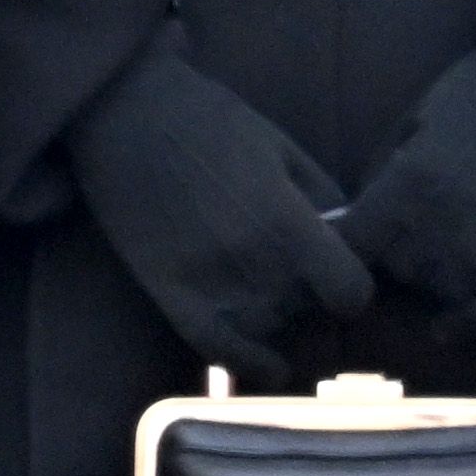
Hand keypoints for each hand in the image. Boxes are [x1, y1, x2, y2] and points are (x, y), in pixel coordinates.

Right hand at [63, 43, 373, 376]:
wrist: (123, 111)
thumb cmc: (207, 118)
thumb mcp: (281, 145)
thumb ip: (324, 198)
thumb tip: (351, 242)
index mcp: (288, 222)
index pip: (350, 292)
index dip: (352, 288)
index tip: (342, 276)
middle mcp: (255, 263)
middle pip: (311, 314)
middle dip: (314, 299)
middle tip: (299, 276)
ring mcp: (210, 283)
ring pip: (272, 333)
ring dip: (282, 323)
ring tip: (274, 295)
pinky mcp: (169, 293)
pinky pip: (220, 350)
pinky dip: (250, 364)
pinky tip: (269, 364)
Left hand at [340, 33, 475, 326]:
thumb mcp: (410, 125)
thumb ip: (382, 179)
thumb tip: (352, 226)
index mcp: (406, 184)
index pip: (350, 244)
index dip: (344, 246)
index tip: (345, 247)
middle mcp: (441, 225)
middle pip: (393, 269)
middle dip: (394, 254)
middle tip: (410, 231)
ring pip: (435, 292)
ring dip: (432, 278)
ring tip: (442, 246)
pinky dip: (467, 325)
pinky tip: (447, 325)